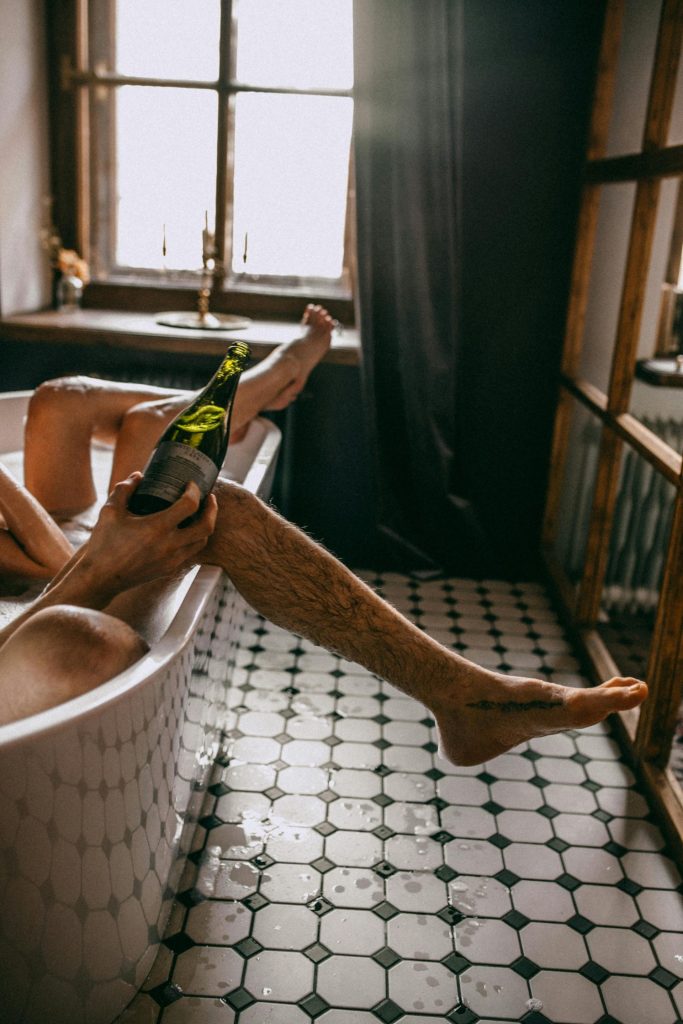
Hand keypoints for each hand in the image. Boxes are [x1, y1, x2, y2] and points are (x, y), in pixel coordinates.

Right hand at [75, 473, 216, 599]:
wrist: (100, 578)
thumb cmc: (104, 543)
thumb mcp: (110, 511)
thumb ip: (124, 489)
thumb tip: (138, 476)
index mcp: (157, 528)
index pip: (189, 505)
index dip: (194, 491)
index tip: (190, 484)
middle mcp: (169, 545)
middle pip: (206, 526)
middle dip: (212, 509)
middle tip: (209, 497)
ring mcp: (171, 559)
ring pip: (201, 542)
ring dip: (205, 525)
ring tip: (200, 513)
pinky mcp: (169, 569)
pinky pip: (190, 553)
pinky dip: (193, 540)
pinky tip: (186, 531)